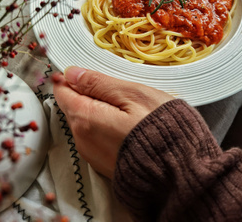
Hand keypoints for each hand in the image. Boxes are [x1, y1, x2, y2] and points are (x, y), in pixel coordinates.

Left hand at [53, 67, 172, 178]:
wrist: (178, 170)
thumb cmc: (160, 127)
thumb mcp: (132, 94)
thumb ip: (98, 83)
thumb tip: (71, 73)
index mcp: (86, 119)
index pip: (63, 93)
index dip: (70, 78)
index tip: (82, 70)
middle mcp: (82, 140)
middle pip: (74, 108)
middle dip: (87, 93)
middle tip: (115, 87)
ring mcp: (92, 156)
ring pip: (85, 123)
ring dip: (98, 110)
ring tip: (126, 105)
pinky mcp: (104, 165)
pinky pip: (96, 138)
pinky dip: (105, 126)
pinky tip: (127, 124)